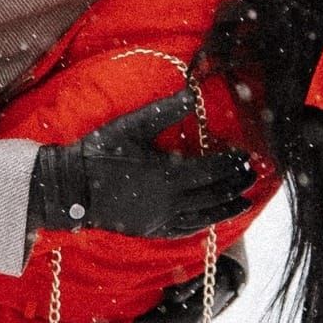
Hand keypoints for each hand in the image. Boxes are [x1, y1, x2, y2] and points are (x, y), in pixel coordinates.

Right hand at [27, 91, 252, 238]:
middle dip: (236, 184)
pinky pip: (186, 230)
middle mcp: (170, 202)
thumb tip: (194, 92)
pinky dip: (204, 224)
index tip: (245, 154)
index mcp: (168, 175)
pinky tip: (212, 220)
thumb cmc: (99, 152)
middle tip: (252, 175)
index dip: (232, 163)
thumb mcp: (132, 125)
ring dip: (227, 207)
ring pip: (204, 216)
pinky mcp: (150, 230)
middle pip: (214, 194)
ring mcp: (161, 220)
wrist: (69, 188)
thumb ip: (166, 110)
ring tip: (244, 201)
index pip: (213, 170)